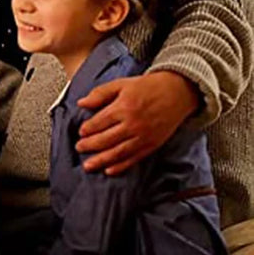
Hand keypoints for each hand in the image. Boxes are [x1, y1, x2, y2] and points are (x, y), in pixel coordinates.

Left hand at [76, 71, 199, 174]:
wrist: (176, 92)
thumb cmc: (147, 87)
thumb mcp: (120, 84)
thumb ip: (100, 93)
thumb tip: (81, 103)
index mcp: (123, 107)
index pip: (100, 122)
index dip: (88, 129)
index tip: (80, 133)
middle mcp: (133, 124)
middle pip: (107, 139)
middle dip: (91, 145)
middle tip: (79, 148)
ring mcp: (143, 137)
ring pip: (118, 152)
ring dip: (102, 160)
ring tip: (89, 165)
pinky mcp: (152, 145)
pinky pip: (134, 158)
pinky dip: (121, 166)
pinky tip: (110, 170)